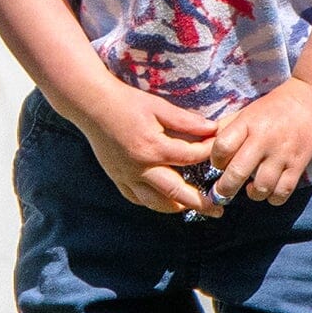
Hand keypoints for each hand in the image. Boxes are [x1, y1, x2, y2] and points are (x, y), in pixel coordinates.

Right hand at [70, 81, 223, 216]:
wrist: (91, 105)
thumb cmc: (126, 102)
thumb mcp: (158, 106)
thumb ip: (186, 121)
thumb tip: (213, 129)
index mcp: (153, 148)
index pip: (190, 157)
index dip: (207, 154)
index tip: (219, 152)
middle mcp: (141, 167)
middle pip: (176, 192)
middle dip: (200, 202)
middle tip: (218, 210)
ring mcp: (127, 176)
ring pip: (155, 202)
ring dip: (177, 207)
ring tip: (192, 207)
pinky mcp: (117, 178)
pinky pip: (137, 198)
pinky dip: (153, 203)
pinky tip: (163, 200)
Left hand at [208, 78, 311, 207]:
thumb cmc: (278, 106)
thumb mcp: (249, 110)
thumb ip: (229, 127)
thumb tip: (205, 145)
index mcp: (248, 123)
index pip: (221, 147)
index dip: (215, 161)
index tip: (218, 165)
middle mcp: (263, 139)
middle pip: (236, 172)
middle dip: (224, 189)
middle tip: (222, 194)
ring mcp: (283, 153)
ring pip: (261, 187)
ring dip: (253, 194)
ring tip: (252, 189)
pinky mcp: (299, 164)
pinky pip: (283, 191)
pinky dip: (273, 198)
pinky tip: (270, 192)